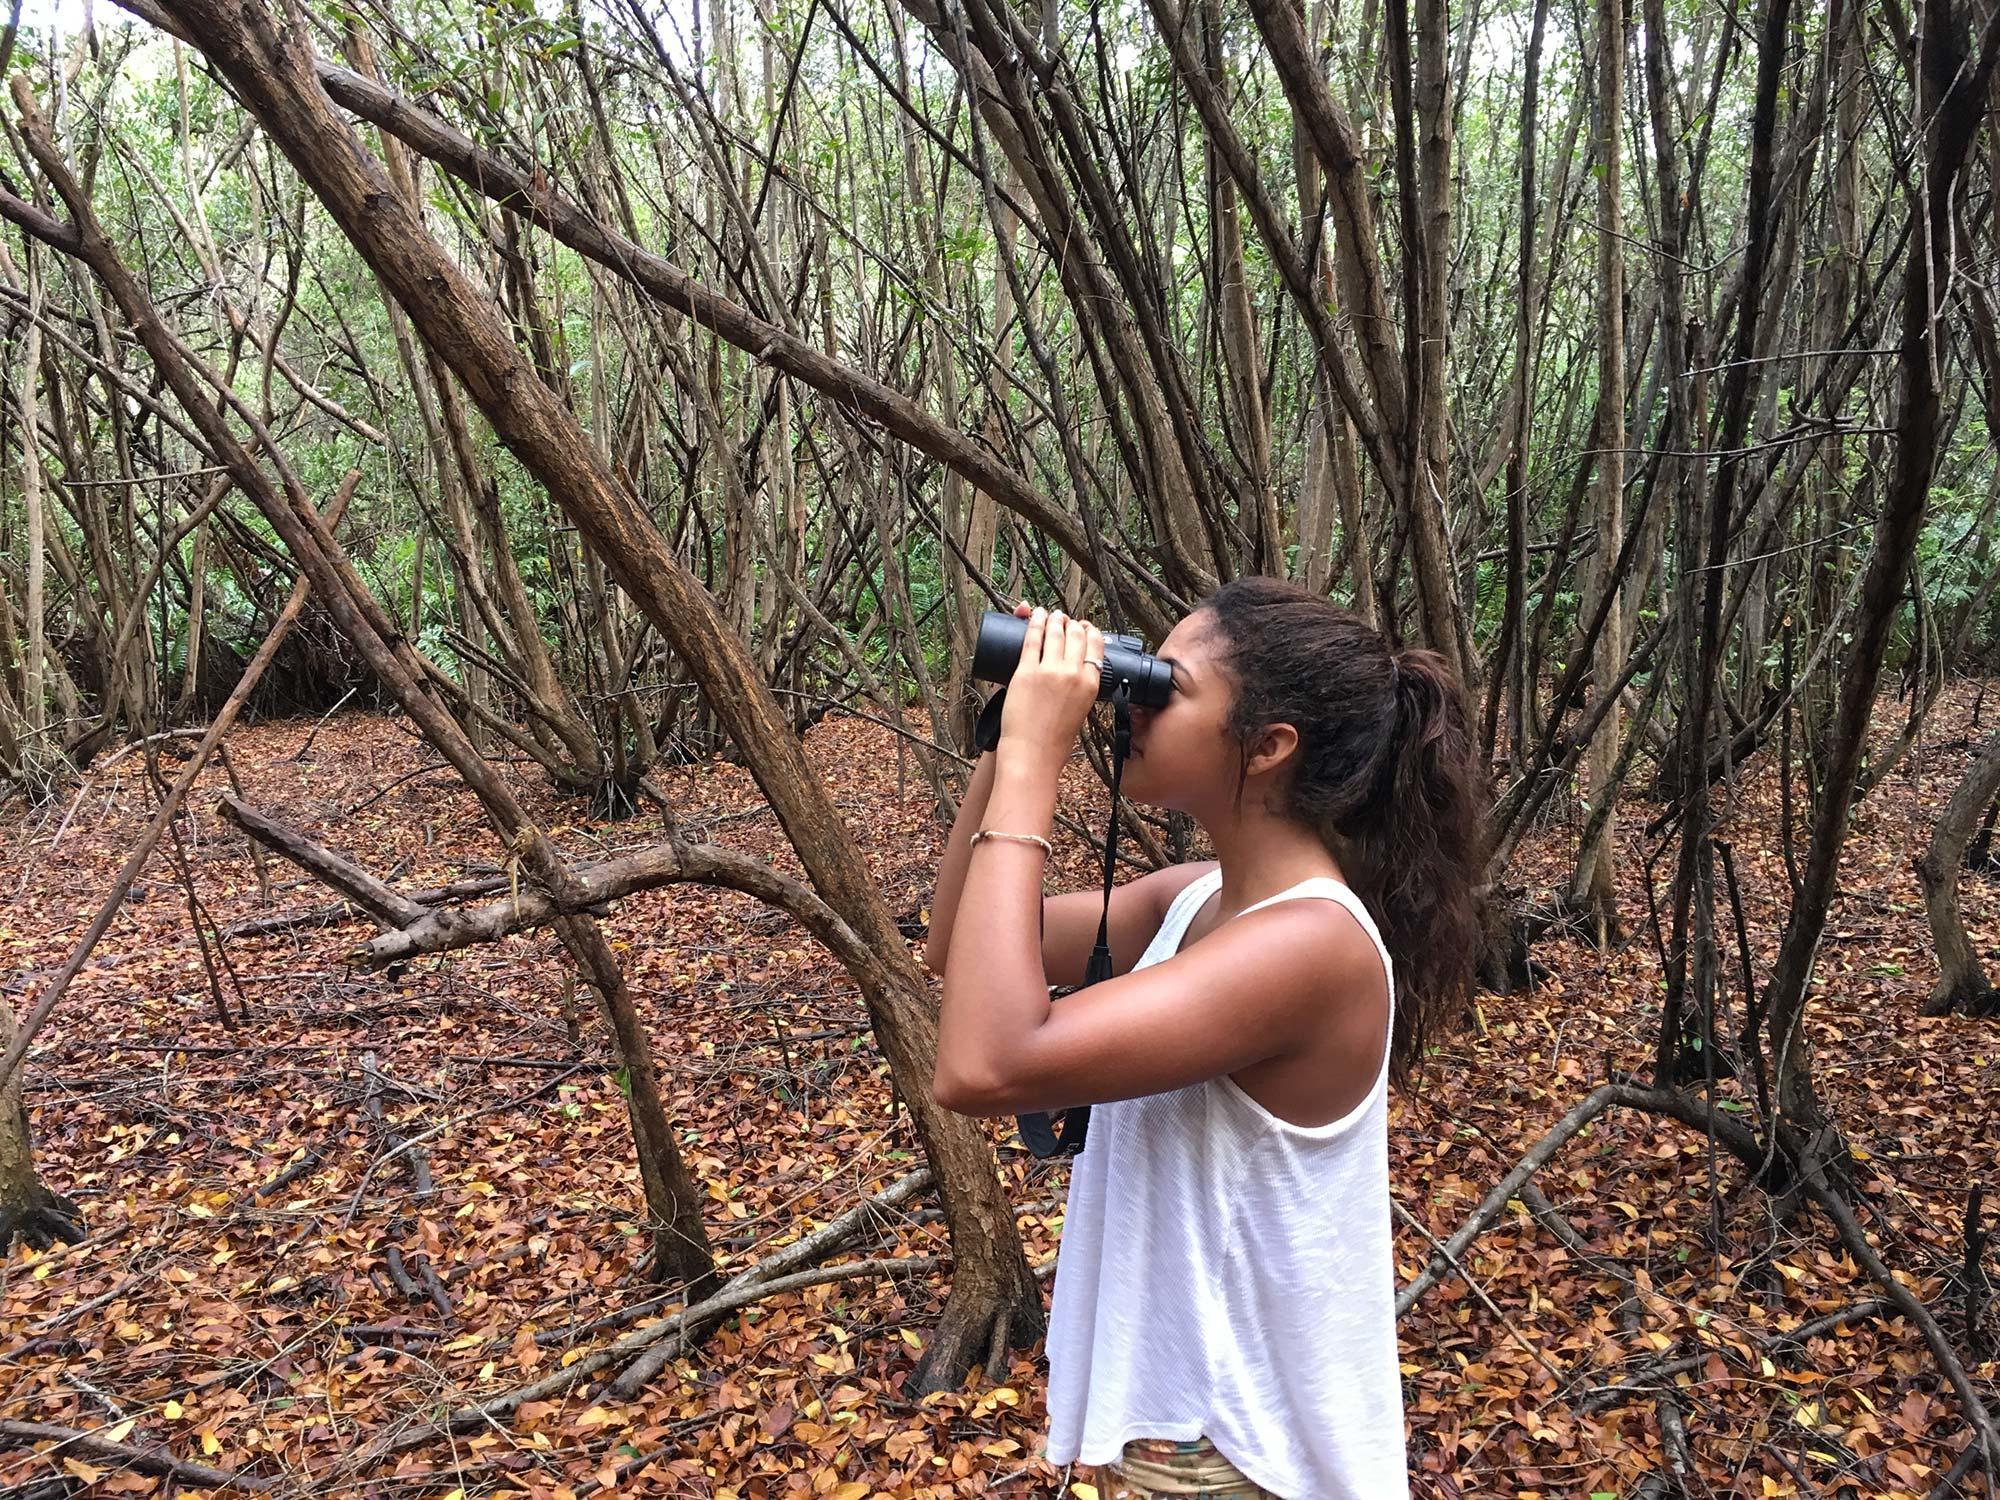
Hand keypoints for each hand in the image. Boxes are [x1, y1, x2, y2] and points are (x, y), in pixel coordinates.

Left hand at [998, 604, 1104, 774]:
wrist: (1033, 753)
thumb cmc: (1054, 740)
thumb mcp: (1079, 711)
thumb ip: (1080, 692)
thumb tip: (1077, 677)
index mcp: (1091, 685)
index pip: (1096, 647)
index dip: (1090, 632)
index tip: (1084, 627)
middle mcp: (1074, 674)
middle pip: (1076, 636)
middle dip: (1071, 624)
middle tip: (1064, 619)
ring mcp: (1050, 671)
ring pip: (1055, 634)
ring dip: (1054, 619)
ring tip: (1051, 613)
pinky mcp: (1026, 672)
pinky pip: (1032, 639)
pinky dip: (1034, 623)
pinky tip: (1034, 614)